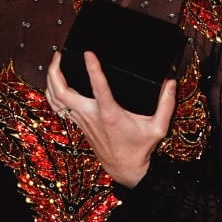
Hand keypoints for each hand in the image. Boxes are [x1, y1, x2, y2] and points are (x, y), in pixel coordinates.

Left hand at [45, 51, 176, 187]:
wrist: (124, 168)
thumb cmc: (140, 148)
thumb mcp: (158, 128)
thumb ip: (166, 105)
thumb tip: (170, 83)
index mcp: (110, 114)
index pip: (99, 88)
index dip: (93, 69)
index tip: (89, 53)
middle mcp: (90, 115)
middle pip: (63, 92)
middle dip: (56, 71)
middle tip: (60, 54)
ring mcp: (81, 119)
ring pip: (55, 98)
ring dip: (51, 79)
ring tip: (55, 61)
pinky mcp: (77, 122)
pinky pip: (56, 105)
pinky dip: (51, 92)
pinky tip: (53, 81)